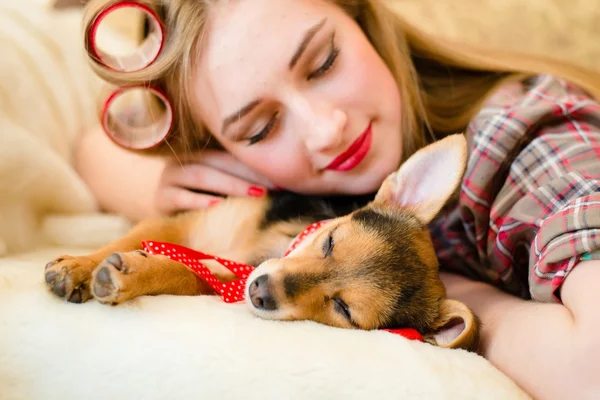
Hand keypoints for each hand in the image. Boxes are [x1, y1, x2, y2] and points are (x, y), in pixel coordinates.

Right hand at [155, 150, 274, 214]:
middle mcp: (184, 160)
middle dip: (248, 174)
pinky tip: (217, 206)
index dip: (255, 164)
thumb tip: (281, 185)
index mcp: (201, 153)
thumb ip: (239, 182)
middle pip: (218, 160)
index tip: (281, 177)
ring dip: (231, 185)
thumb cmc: (200, 206)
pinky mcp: (160, 199)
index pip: (230, 153)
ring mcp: (169, 178)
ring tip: (255, 195)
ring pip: (201, 175)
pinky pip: (179, 197)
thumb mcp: (219, 191)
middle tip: (273, 187)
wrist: (164, 222)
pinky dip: (199, 201)